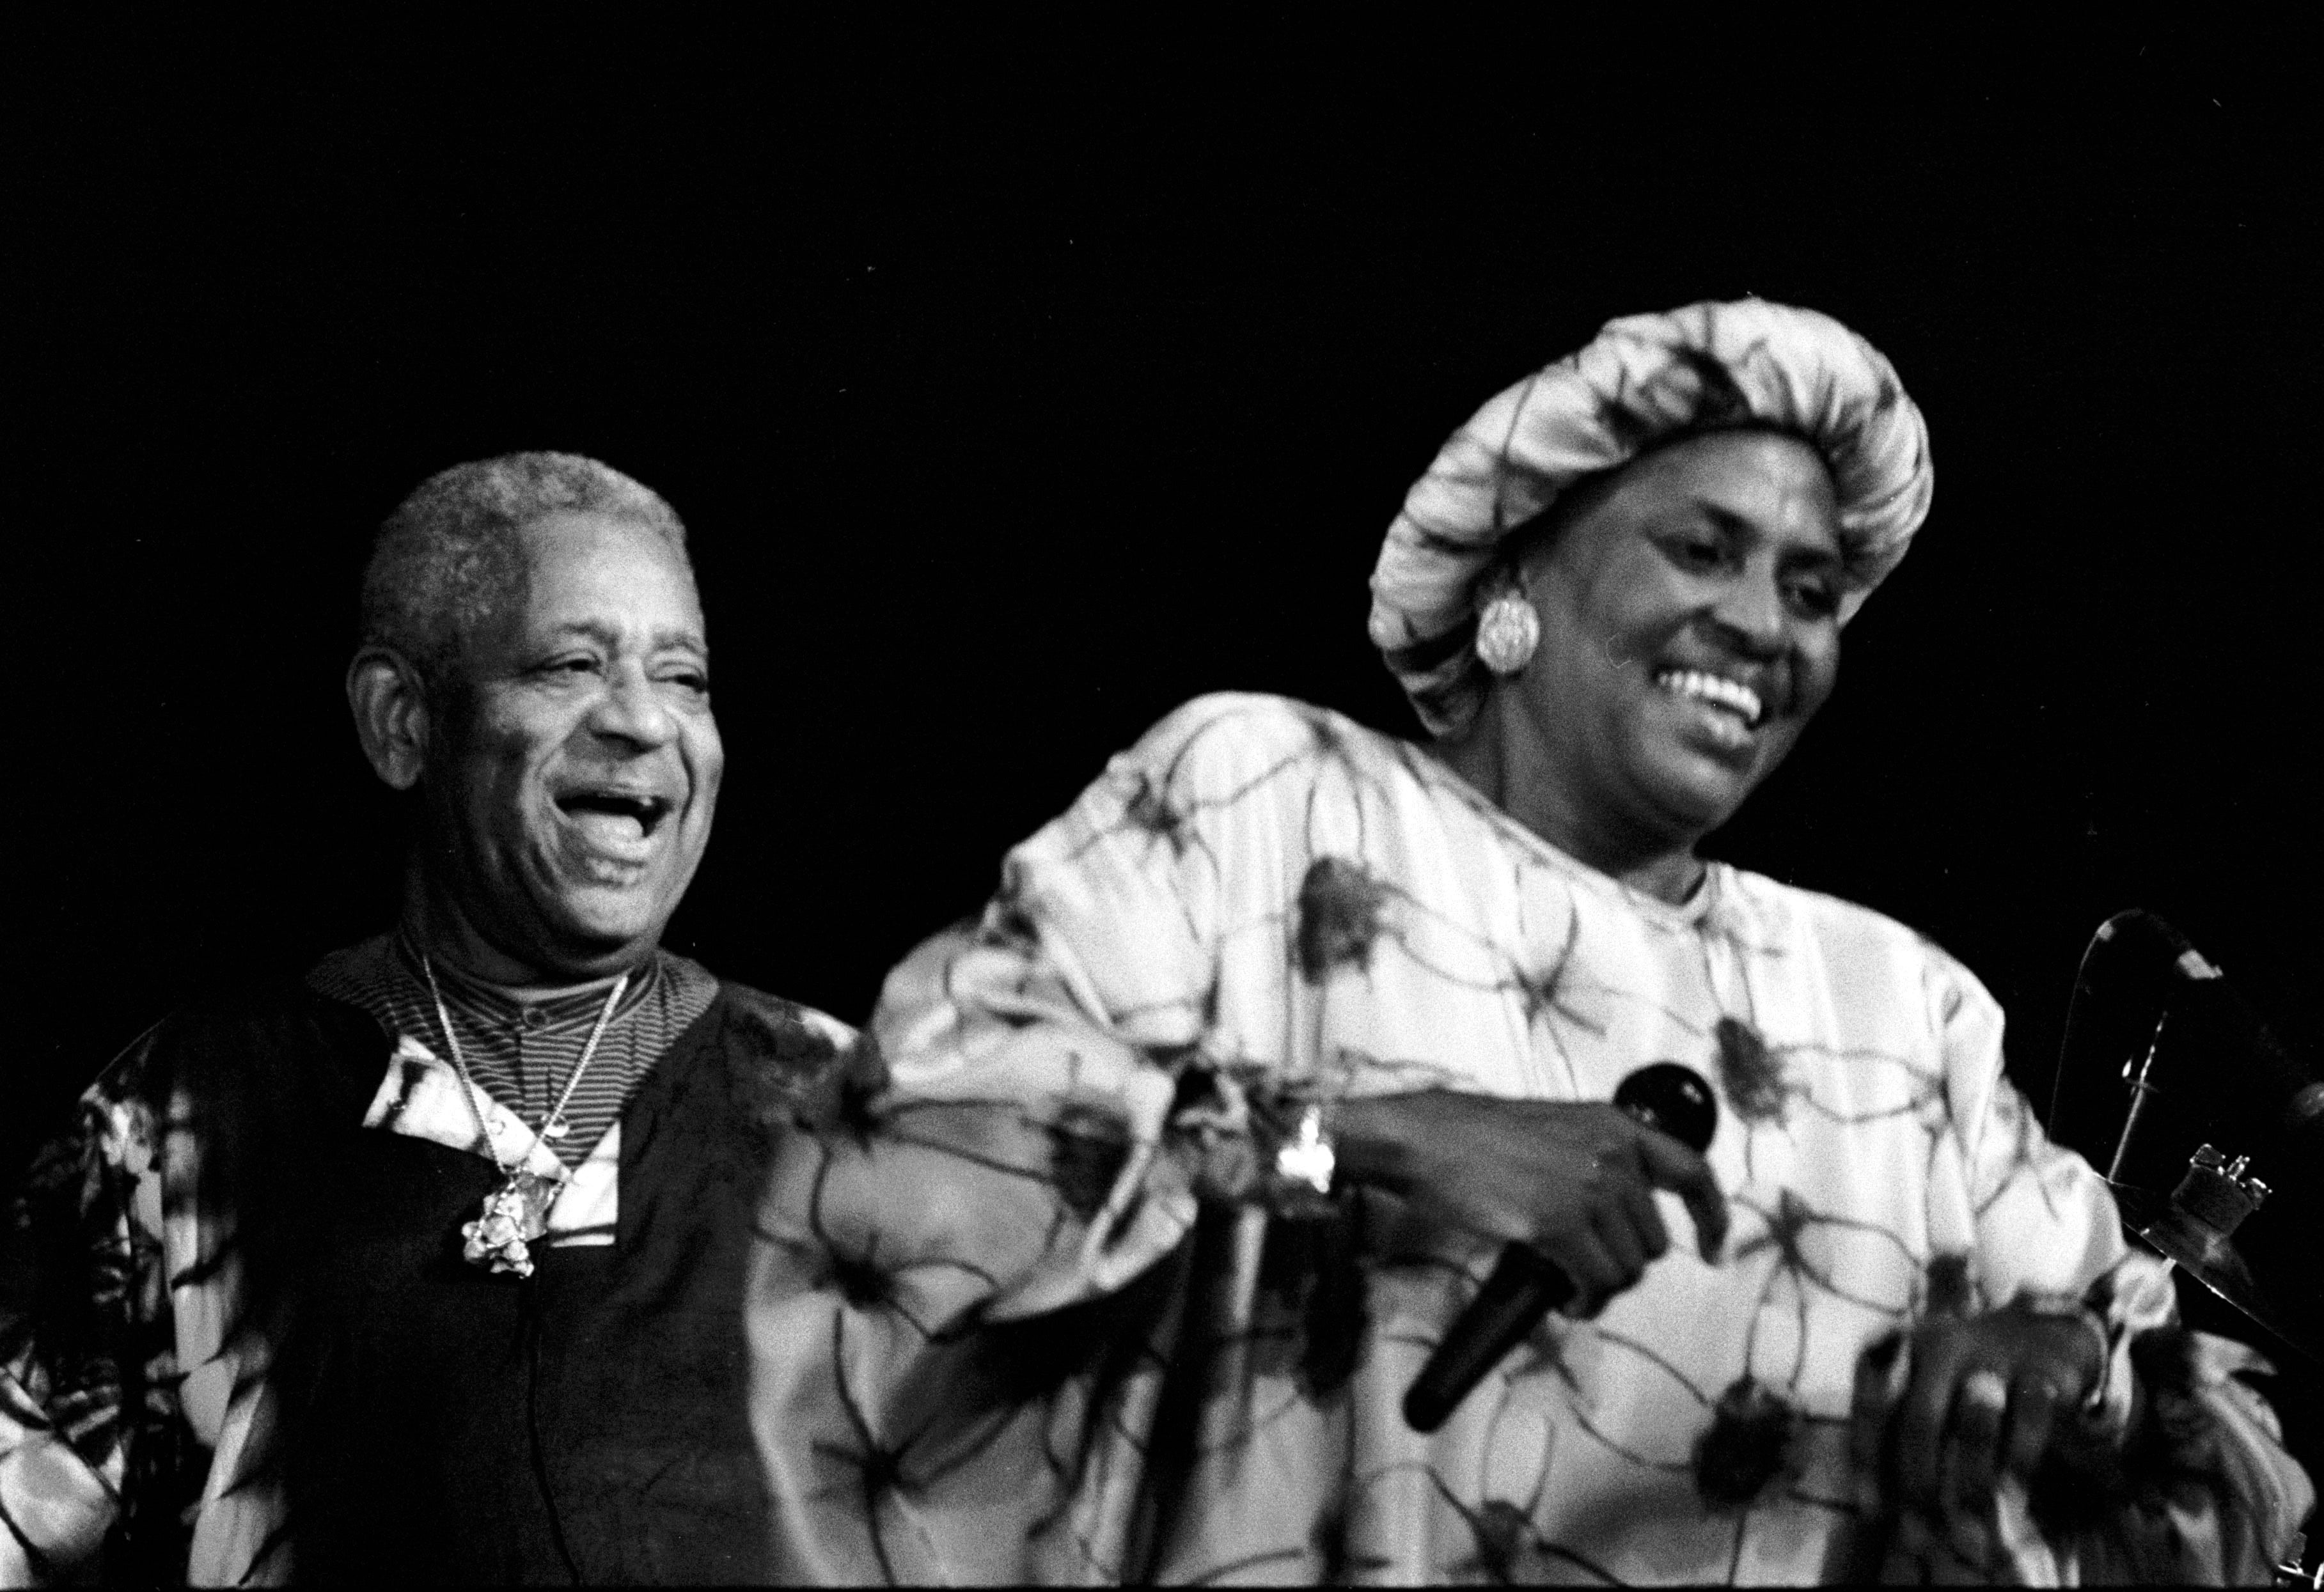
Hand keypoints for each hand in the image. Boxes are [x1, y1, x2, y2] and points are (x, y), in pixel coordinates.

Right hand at [1333, 1090, 1726, 1314]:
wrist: (1425, 1139)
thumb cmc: (1473, 1137)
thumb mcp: (1555, 1130)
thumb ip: (1594, 1160)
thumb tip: (1617, 1220)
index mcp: (1613, 1125)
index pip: (1691, 1169)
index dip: (1711, 1214)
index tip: (1712, 1246)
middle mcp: (1612, 1154)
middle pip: (1653, 1239)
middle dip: (1624, 1264)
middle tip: (1586, 1272)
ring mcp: (1587, 1186)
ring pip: (1629, 1267)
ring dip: (1603, 1287)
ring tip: (1570, 1285)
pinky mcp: (1559, 1220)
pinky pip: (1597, 1282)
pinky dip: (1585, 1301)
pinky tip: (1565, 1299)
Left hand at [1848, 1304, 2109, 1513]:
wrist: (2051, 1332)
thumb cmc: (1975, 1371)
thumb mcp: (1928, 1385)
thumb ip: (1898, 1427)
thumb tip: (1871, 1501)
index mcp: (1905, 1346)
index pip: (1875, 1407)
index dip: (1870, 1462)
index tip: (1873, 1513)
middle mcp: (1941, 1342)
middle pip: (1918, 1421)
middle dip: (1917, 1484)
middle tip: (1920, 1535)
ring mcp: (1992, 1353)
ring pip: (1967, 1428)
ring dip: (1964, 1485)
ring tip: (1963, 1533)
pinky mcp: (2039, 1372)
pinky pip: (2021, 1432)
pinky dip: (2013, 1474)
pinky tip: (2009, 1509)